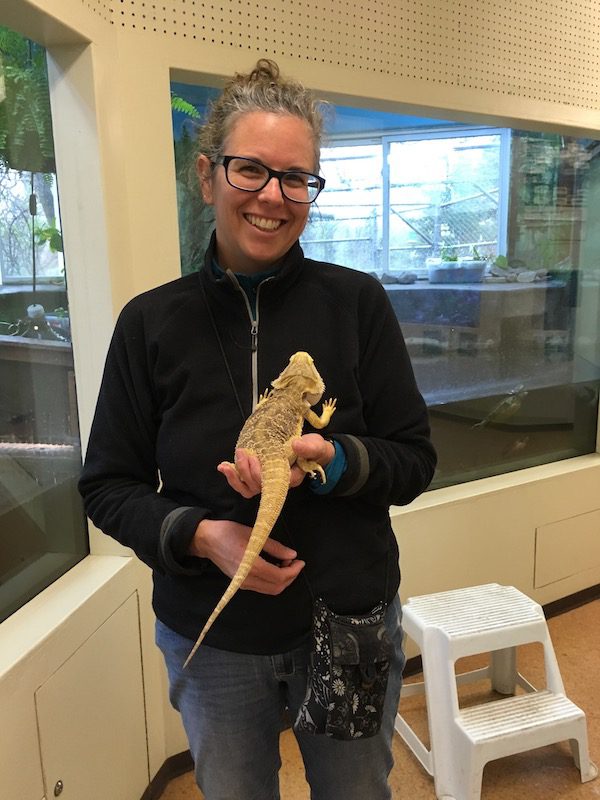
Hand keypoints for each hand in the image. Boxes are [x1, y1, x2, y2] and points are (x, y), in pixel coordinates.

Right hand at [189, 518, 304, 594]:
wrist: (207, 540)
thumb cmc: (230, 532)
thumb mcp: (255, 535)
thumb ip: (275, 547)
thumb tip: (292, 555)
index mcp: (251, 566)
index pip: (279, 577)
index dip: (293, 571)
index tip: (301, 561)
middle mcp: (247, 579)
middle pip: (276, 587)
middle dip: (290, 577)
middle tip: (295, 562)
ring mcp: (242, 584)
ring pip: (270, 590)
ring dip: (282, 580)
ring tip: (286, 564)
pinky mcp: (240, 584)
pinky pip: (261, 587)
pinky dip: (272, 581)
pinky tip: (274, 567)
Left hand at [217, 433, 335, 494]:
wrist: (311, 450)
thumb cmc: (314, 449)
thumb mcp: (316, 446)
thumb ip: (309, 447)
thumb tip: (296, 445)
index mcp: (291, 478)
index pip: (272, 483)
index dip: (260, 473)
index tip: (255, 457)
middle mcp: (277, 484)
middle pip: (257, 486)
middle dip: (246, 471)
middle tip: (243, 452)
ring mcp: (266, 482)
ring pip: (248, 489)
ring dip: (235, 477)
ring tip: (227, 464)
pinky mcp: (259, 476)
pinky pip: (243, 484)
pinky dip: (232, 477)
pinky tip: (223, 466)